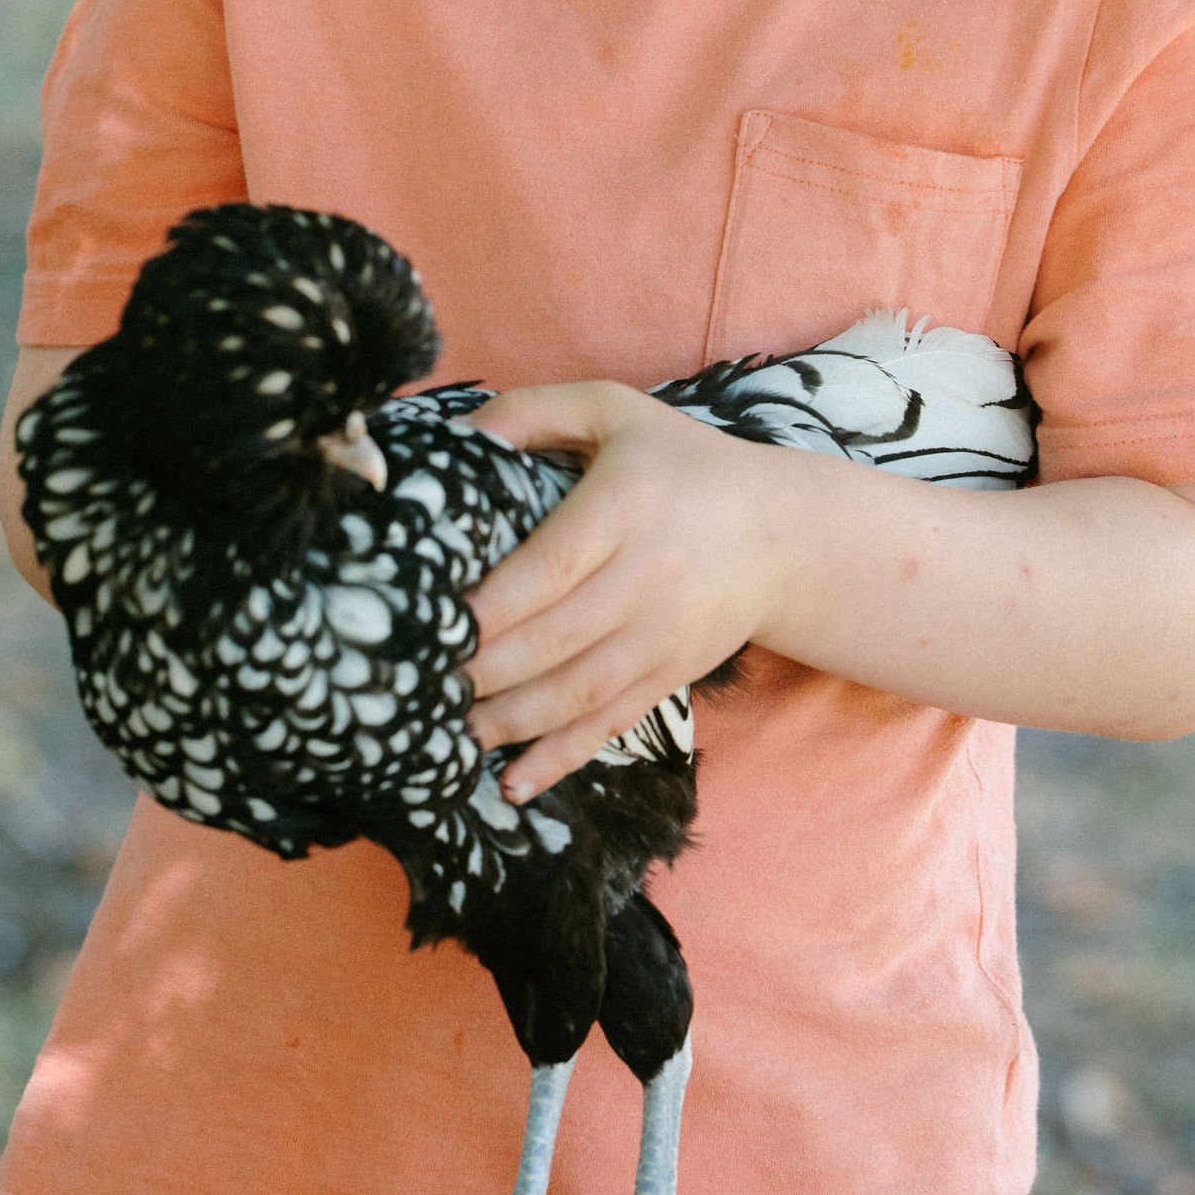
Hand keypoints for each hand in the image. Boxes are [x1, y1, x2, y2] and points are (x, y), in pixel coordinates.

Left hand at [463, 382, 792, 801]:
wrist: (780, 533)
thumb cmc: (677, 462)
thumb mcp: (612, 410)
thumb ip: (531, 410)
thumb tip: (457, 433)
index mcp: (625, 506)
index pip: (549, 566)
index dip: (489, 604)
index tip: (430, 620)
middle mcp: (647, 577)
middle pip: (553, 638)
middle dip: (479, 670)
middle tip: (415, 681)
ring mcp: (661, 636)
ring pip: (575, 692)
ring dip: (506, 721)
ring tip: (444, 730)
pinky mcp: (669, 676)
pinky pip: (609, 725)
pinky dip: (558, 759)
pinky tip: (510, 784)